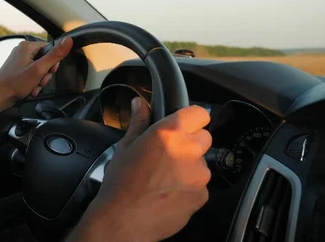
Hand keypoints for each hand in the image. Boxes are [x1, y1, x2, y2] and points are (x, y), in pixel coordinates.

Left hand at [0, 37, 72, 107]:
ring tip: (33, 88)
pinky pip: (30, 74)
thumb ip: (54, 55)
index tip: (49, 72)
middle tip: (39, 82)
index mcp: (27, 46)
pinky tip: (29, 89)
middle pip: (44, 60)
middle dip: (44, 74)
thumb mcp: (39, 70)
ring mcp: (18, 60)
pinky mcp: (16, 69)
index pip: (50, 49)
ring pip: (38, 69)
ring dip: (39, 80)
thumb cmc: (15, 84)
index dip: (53, 63)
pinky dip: (32, 82)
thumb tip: (68, 41)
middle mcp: (22, 51)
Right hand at [68, 99, 211, 241]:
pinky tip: (169, 191)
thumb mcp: (125, 147)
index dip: (191, 118)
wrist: (124, 220)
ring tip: (165, 177)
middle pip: (204, 137)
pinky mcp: (202, 195)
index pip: (199, 113)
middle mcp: (188, 150)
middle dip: (190, 142)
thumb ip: (139, 122)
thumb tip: (140, 104)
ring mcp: (199, 174)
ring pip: (202, 162)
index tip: (183, 124)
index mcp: (169, 133)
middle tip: (169, 153)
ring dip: (190, 165)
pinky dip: (190, 186)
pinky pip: (201, 184)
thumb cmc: (121, 184)